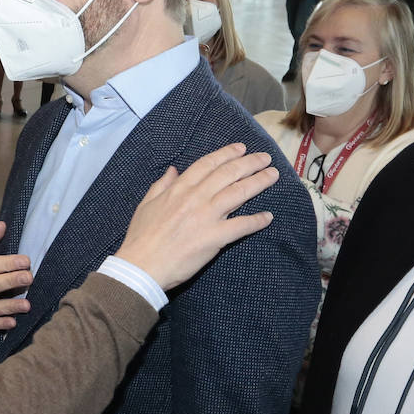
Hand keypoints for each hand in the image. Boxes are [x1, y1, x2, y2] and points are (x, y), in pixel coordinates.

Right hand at [113, 144, 278, 290]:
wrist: (142, 266)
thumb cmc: (141, 237)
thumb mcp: (146, 205)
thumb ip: (161, 185)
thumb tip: (173, 170)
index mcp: (178, 189)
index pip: (207, 164)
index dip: (226, 154)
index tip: (241, 148)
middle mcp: (195, 198)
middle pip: (228, 174)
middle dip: (249, 163)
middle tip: (265, 158)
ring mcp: (206, 217)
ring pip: (239, 193)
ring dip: (259, 182)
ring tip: (272, 175)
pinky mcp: (214, 237)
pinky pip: (241, 225)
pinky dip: (257, 221)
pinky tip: (268, 217)